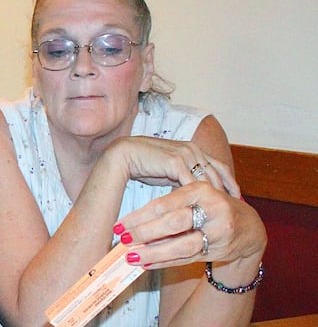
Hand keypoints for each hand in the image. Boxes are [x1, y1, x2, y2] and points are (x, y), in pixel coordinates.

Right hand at [101, 136, 240, 196]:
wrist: (124, 155)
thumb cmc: (143, 165)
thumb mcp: (169, 172)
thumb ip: (183, 178)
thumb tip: (193, 193)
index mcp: (193, 149)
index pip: (219, 166)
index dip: (229, 182)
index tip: (237, 197)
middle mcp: (192, 149)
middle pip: (218, 173)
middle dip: (227, 191)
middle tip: (236, 208)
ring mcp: (185, 154)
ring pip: (207, 179)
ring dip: (215, 196)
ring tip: (222, 212)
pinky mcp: (176, 161)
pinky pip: (192, 183)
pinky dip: (199, 197)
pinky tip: (203, 209)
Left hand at [115, 182, 265, 268]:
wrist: (249, 227)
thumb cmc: (212, 206)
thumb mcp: (196, 195)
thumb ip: (170, 203)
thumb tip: (132, 221)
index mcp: (201, 190)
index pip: (165, 204)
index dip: (140, 215)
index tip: (120, 224)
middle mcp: (212, 210)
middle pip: (174, 223)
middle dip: (145, 233)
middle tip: (123, 239)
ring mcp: (218, 232)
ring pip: (181, 245)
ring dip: (154, 252)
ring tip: (131, 257)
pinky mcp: (219, 251)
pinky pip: (187, 258)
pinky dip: (165, 262)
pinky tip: (147, 264)